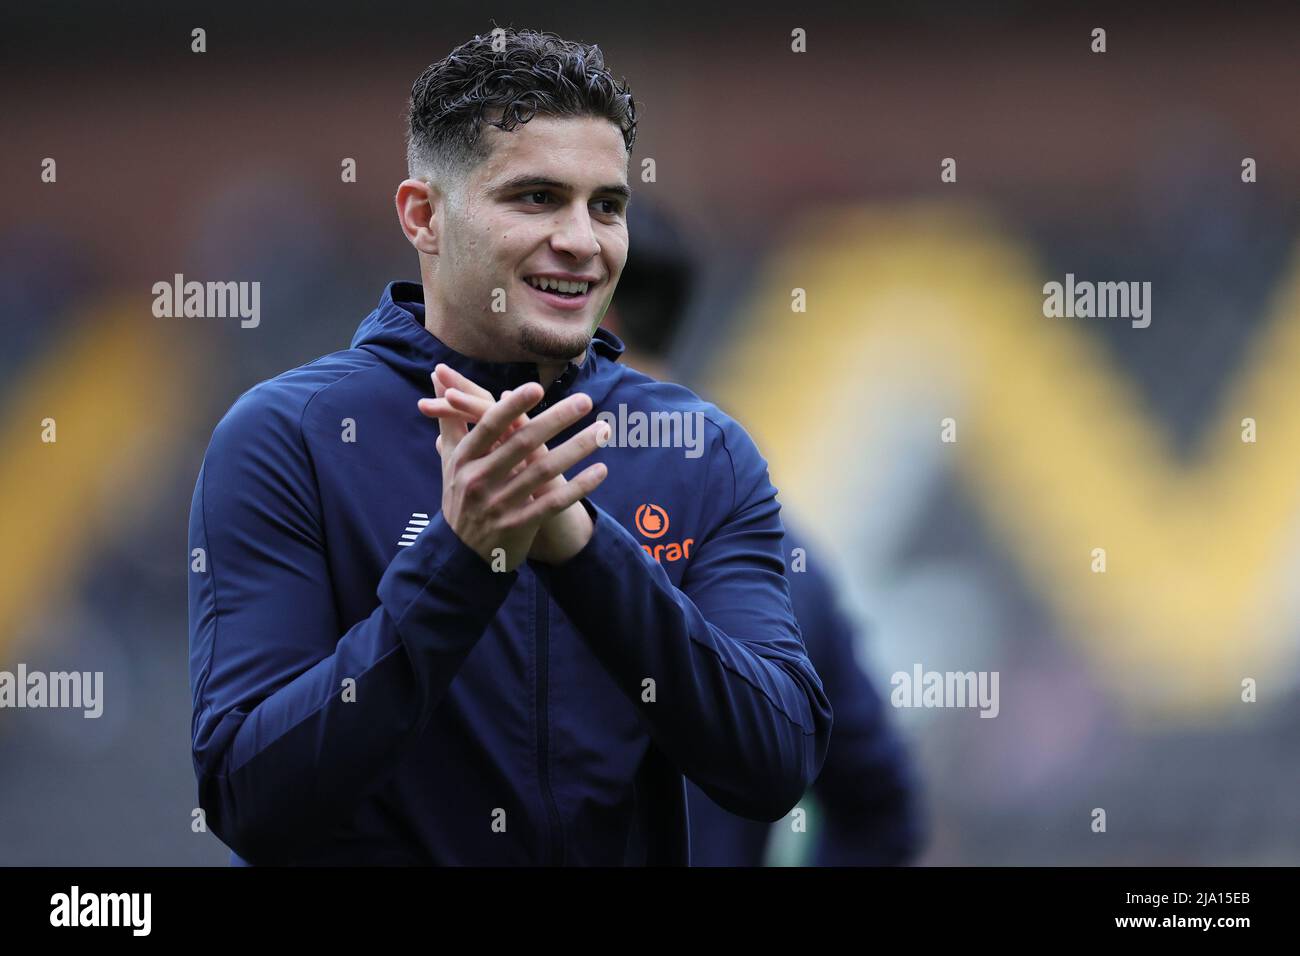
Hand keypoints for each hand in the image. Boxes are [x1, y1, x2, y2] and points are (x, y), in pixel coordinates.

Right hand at [417, 366, 608, 568]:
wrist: (460, 553)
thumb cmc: (460, 495)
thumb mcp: (450, 458)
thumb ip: (450, 417)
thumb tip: (436, 375)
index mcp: (465, 458)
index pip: (490, 426)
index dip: (513, 407)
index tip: (538, 388)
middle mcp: (480, 479)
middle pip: (523, 443)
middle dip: (556, 419)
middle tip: (586, 401)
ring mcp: (499, 504)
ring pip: (543, 471)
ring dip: (576, 448)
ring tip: (603, 431)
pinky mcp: (518, 526)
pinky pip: (554, 503)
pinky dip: (579, 487)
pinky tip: (601, 470)